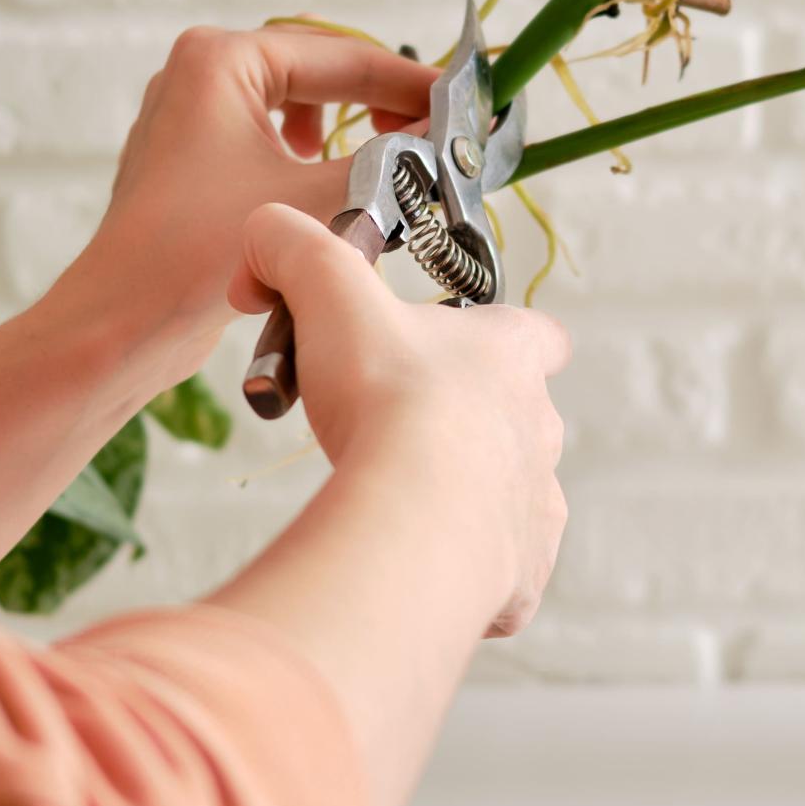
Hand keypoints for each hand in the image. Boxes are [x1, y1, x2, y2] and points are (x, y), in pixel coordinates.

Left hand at [57, 25, 437, 386]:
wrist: (124, 323)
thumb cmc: (199, 252)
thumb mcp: (313, 200)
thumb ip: (385, 159)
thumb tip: (436, 136)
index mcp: (221, 60)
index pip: (340, 55)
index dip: (406, 81)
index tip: (456, 104)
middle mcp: (199, 73)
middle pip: (317, 69)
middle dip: (376, 97)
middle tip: (428, 129)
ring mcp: (191, 114)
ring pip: (294, 101)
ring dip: (345, 123)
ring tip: (386, 151)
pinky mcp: (192, 156)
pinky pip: (269, 134)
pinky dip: (311, 150)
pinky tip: (331, 180)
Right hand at [229, 203, 569, 636]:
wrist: (414, 516)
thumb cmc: (388, 401)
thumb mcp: (331, 296)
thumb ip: (295, 248)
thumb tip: (265, 232)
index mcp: (511, 356)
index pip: (539, 335)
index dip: (509, 335)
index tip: (466, 344)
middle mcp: (539, 427)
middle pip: (519, 418)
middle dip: (467, 423)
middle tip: (398, 431)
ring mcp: (535, 503)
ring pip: (510, 495)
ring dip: (466, 496)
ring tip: (399, 501)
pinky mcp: (522, 571)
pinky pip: (502, 573)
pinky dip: (466, 571)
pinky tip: (416, 565)